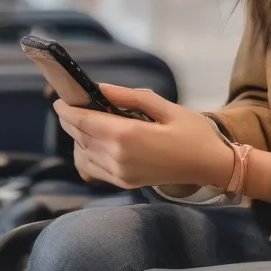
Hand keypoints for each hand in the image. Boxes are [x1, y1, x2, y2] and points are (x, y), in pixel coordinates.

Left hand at [54, 84, 234, 190]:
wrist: (210, 166)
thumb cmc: (193, 132)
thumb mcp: (165, 106)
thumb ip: (129, 97)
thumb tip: (101, 89)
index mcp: (128, 136)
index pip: (84, 122)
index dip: (68, 110)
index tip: (59, 99)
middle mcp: (119, 157)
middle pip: (80, 136)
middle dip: (71, 120)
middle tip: (71, 105)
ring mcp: (120, 173)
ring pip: (82, 153)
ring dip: (77, 136)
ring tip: (85, 121)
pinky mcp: (124, 182)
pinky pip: (92, 168)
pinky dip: (85, 154)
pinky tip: (92, 142)